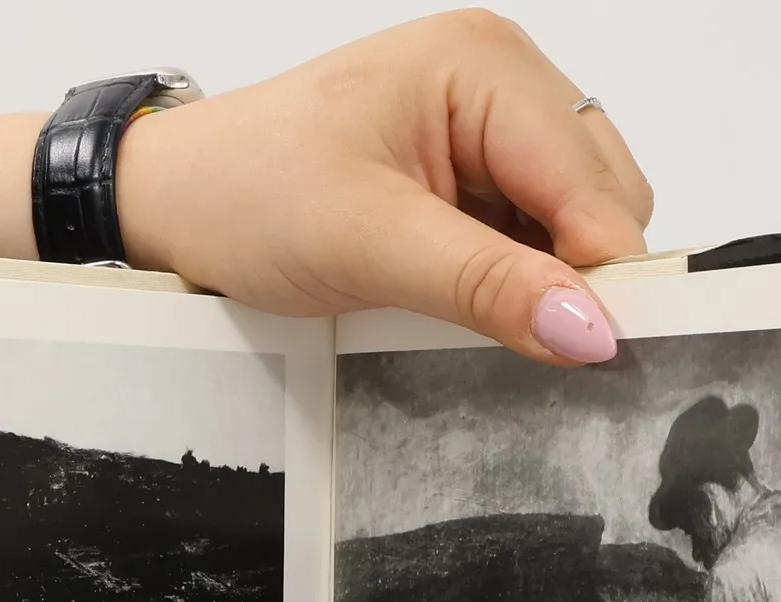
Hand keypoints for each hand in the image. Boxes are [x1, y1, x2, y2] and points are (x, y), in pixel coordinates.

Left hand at [118, 11, 651, 364]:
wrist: (176, 202)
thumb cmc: (248, 193)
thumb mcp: (372, 245)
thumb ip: (489, 288)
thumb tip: (589, 331)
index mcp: (485, 65)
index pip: (595, 184)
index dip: (604, 275)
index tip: (597, 356)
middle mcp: (501, 80)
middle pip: (604, 197)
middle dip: (579, 275)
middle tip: (527, 341)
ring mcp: (488, 125)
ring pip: (575, 222)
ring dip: (547, 281)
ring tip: (476, 311)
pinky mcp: (470, 172)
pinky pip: (532, 234)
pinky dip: (519, 279)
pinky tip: (473, 299)